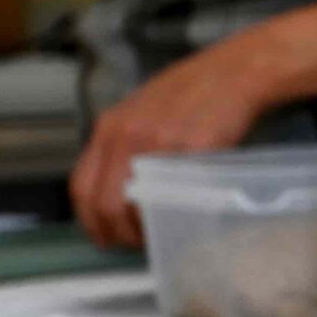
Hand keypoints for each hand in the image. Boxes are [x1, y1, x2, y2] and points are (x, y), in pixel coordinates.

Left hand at [71, 40, 285, 249]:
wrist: (235, 72)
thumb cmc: (192, 93)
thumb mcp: (142, 112)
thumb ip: (124, 145)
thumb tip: (118, 190)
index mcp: (110, 127)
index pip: (81, 187)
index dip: (90, 221)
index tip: (102, 236)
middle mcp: (128, 136)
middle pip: (104, 204)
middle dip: (116, 234)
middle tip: (133, 244)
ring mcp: (160, 144)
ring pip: (136, 205)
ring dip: (144, 230)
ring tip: (158, 234)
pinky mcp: (194, 150)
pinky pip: (177, 194)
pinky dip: (176, 214)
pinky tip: (183, 217)